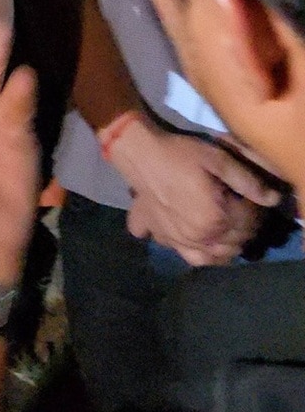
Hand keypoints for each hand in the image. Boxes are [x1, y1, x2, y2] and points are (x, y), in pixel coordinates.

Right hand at [109, 120, 278, 265]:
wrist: (139, 154)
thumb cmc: (180, 154)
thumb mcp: (219, 160)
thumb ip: (247, 182)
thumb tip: (272, 199)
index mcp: (214, 220)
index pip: (247, 225)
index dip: (256, 211)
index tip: (254, 198)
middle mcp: (197, 238)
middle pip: (232, 244)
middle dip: (243, 231)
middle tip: (243, 212)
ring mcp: (177, 241)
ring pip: (210, 258)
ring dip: (223, 250)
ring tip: (225, 234)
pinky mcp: (160, 236)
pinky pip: (182, 254)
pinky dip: (192, 252)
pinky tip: (193, 239)